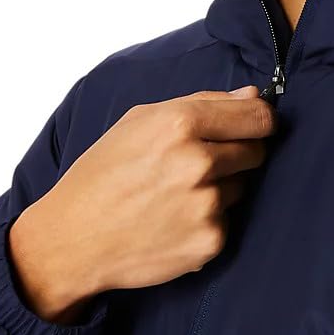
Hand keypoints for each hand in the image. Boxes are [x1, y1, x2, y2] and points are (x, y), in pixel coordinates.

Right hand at [8, 85, 275, 322]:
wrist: (74, 240)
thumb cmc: (104, 175)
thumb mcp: (140, 122)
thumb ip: (202, 103)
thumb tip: (252, 94)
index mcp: (180, 124)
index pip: (258, 115)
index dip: (259, 120)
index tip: (255, 126)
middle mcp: (198, 163)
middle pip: (257, 151)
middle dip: (239, 154)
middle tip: (202, 165)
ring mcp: (207, 205)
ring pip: (242, 187)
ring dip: (221, 188)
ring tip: (178, 196)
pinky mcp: (210, 240)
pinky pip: (229, 220)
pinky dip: (209, 220)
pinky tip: (176, 221)